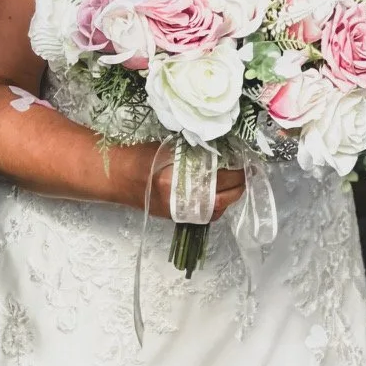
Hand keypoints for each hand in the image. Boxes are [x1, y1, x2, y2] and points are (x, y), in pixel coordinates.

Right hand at [113, 140, 246, 219]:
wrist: (117, 176)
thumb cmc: (140, 157)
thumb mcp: (170, 148)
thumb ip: (195, 152)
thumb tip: (224, 152)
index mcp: (179, 180)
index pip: (220, 178)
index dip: (238, 171)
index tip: (247, 162)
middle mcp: (180, 200)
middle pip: (223, 198)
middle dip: (240, 186)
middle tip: (248, 173)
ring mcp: (179, 212)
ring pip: (217, 211)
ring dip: (231, 198)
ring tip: (238, 184)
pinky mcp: (176, 217)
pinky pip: (205, 215)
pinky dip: (217, 206)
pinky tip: (220, 194)